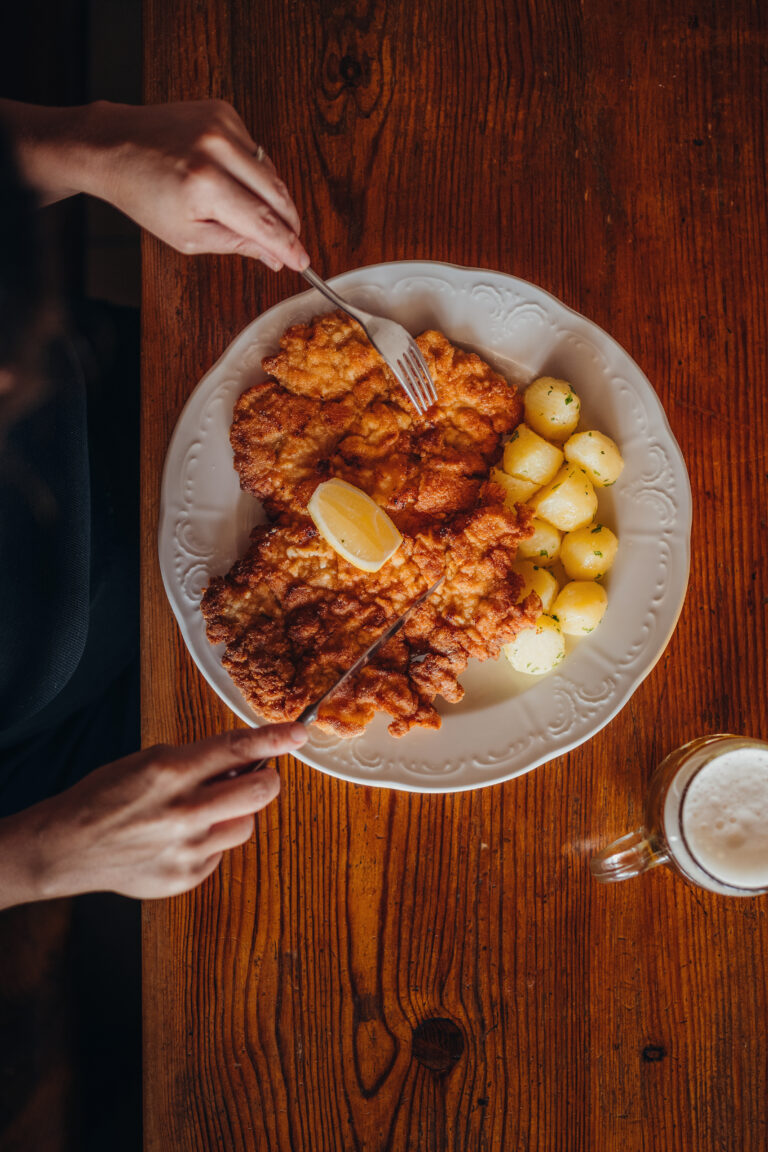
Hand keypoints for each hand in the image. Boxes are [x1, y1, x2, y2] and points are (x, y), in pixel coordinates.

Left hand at [0, 98, 308, 271]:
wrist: (115, 145)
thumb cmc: (144, 195)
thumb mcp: (187, 236)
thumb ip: (237, 245)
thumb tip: (276, 257)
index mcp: (205, 186)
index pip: (264, 223)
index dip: (289, 246)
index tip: (303, 262)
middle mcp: (217, 150)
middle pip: (277, 195)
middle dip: (289, 224)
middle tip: (292, 245)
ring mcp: (222, 126)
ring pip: (271, 173)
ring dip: (275, 200)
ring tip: (265, 220)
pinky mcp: (223, 112)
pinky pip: (256, 152)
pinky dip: (255, 173)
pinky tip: (237, 183)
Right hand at [0, 722, 307, 906]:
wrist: (67, 847)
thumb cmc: (106, 796)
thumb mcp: (149, 761)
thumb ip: (199, 761)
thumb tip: (247, 761)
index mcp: (171, 772)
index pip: (238, 750)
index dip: (275, 739)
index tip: (299, 734)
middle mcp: (184, 811)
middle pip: (261, 792)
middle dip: (266, 780)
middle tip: (254, 777)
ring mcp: (188, 849)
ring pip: (247, 824)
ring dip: (235, 813)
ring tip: (201, 811)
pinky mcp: (187, 877)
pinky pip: (221, 852)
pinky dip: (210, 841)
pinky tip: (179, 838)